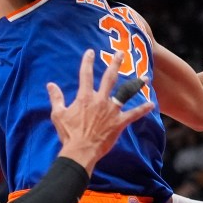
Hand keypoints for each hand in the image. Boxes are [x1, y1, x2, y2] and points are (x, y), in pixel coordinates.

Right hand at [47, 50, 153, 170]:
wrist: (80, 150)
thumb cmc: (69, 133)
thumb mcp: (58, 114)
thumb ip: (56, 98)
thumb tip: (50, 85)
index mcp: (85, 97)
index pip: (85, 75)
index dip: (87, 62)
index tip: (90, 52)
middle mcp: (100, 100)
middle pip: (109, 78)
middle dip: (115, 64)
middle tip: (120, 53)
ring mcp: (111, 111)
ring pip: (126, 93)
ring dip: (136, 85)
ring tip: (145, 78)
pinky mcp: (119, 122)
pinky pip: (133, 114)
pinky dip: (143, 109)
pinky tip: (151, 104)